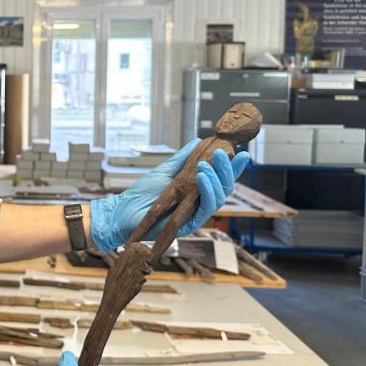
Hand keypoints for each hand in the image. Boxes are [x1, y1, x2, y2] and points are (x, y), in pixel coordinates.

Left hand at [89, 139, 250, 251]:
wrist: (124, 210)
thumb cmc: (142, 193)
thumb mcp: (165, 170)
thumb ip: (182, 158)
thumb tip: (198, 141)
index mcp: (196, 191)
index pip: (220, 179)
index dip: (233, 168)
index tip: (242, 153)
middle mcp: (199, 204)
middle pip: (224, 188)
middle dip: (226, 169)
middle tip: (222, 152)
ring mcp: (195, 215)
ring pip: (218, 198)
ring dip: (216, 178)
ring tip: (207, 163)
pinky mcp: (189, 224)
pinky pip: (205, 208)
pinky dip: (206, 191)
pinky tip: (202, 176)